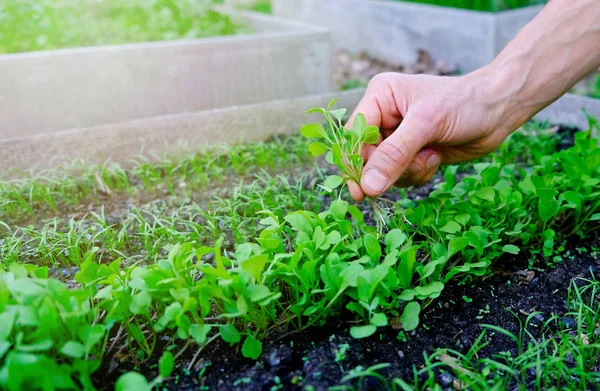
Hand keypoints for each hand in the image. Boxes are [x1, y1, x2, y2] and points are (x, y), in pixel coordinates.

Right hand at [346, 71, 518, 201]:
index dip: (354, 163)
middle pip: (366, 157)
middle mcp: (383, 116)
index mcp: (379, 97)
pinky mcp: (411, 153)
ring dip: (407, 172)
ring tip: (429, 157)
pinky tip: (435, 158)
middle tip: (412, 168)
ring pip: (383, 171)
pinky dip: (417, 174)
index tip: (360, 191)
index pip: (353, 135)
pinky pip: (400, 176)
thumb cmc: (463, 104)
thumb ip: (394, 155)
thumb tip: (367, 186)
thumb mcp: (426, 125)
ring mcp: (397, 137)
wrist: (499, 110)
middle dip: (389, 168)